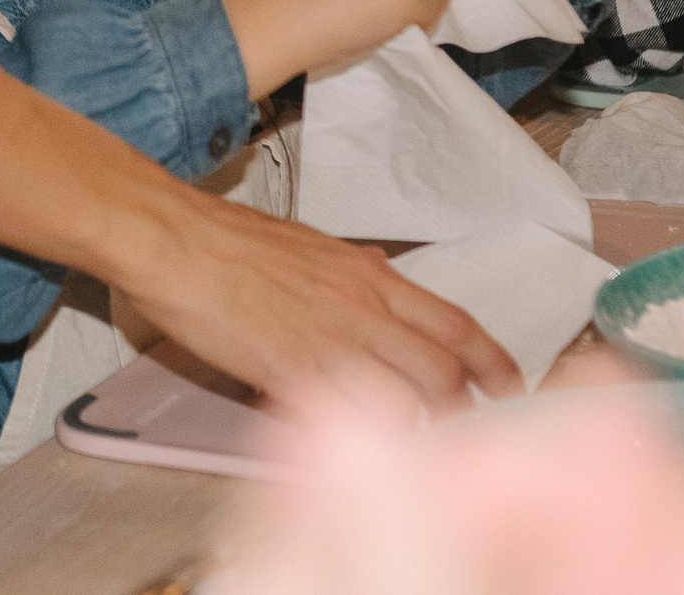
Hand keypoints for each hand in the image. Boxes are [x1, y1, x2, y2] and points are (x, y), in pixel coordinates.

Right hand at [116, 195, 522, 412]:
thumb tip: (379, 277)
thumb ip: (352, 271)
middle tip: (459, 432)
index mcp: (370, 275)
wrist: (174, 239)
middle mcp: (362, 307)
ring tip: (404, 445)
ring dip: (412, 428)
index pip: (456, 324)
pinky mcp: (289, 370)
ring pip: (403, 400)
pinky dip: (355, 433)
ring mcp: (328, 340)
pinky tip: (346, 440)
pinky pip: (343, 413)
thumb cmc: (229, 238)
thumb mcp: (311, 244)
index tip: (509, 388)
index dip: (494, 362)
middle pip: (442, 371)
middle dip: (459, 410)